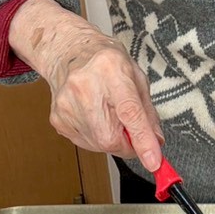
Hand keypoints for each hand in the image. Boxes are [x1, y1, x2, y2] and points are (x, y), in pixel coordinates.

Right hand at [8, 0, 162, 170]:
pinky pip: (86, 142)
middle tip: (129, 127)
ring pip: (99, 145)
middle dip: (128, 143)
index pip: (129, 112)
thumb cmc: (106, 62)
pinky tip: (94, 115)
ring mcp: (66, 105)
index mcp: (111, 70)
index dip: (143, 140)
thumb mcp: (136, 77)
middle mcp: (84, 87)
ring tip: (108, 112)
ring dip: (111, 138)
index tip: (153, 161)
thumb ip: (148, 112)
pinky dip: (96, 136)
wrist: (70, 52)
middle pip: (110, 138)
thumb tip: (156, 143)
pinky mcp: (58, 120)